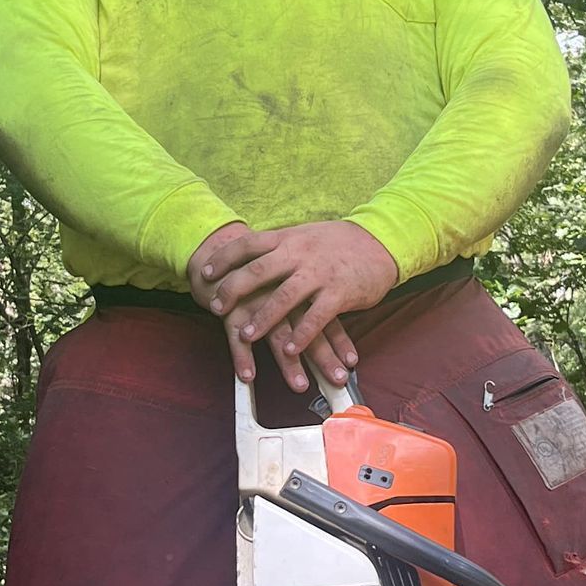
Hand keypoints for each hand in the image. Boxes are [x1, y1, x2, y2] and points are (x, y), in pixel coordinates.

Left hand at [188, 219, 396, 394]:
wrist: (381, 241)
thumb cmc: (340, 242)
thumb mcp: (306, 235)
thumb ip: (280, 246)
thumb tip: (251, 252)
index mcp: (289, 239)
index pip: (248, 244)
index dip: (224, 258)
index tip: (204, 272)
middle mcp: (301, 254)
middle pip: (259, 270)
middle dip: (234, 290)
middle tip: (216, 307)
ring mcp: (320, 273)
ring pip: (285, 296)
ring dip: (263, 318)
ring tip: (246, 335)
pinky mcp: (339, 293)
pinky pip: (316, 317)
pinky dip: (301, 335)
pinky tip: (289, 350)